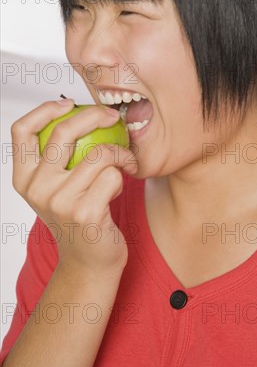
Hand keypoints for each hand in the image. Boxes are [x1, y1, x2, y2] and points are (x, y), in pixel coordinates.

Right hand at [11, 99, 137, 277]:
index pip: (22, 131)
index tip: (68, 103)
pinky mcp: (85, 212)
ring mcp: (59, 201)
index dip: (44, 109)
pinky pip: (113, 175)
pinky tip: (121, 184)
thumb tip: (76, 111)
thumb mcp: (56, 189)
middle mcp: (36, 188)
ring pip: (99, 153)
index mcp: (24, 179)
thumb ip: (56, 159)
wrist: (89, 263)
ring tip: (125, 162)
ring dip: (120, 153)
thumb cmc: (77, 218)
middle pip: (64, 131)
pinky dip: (123, 175)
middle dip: (95, 114)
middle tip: (113, 116)